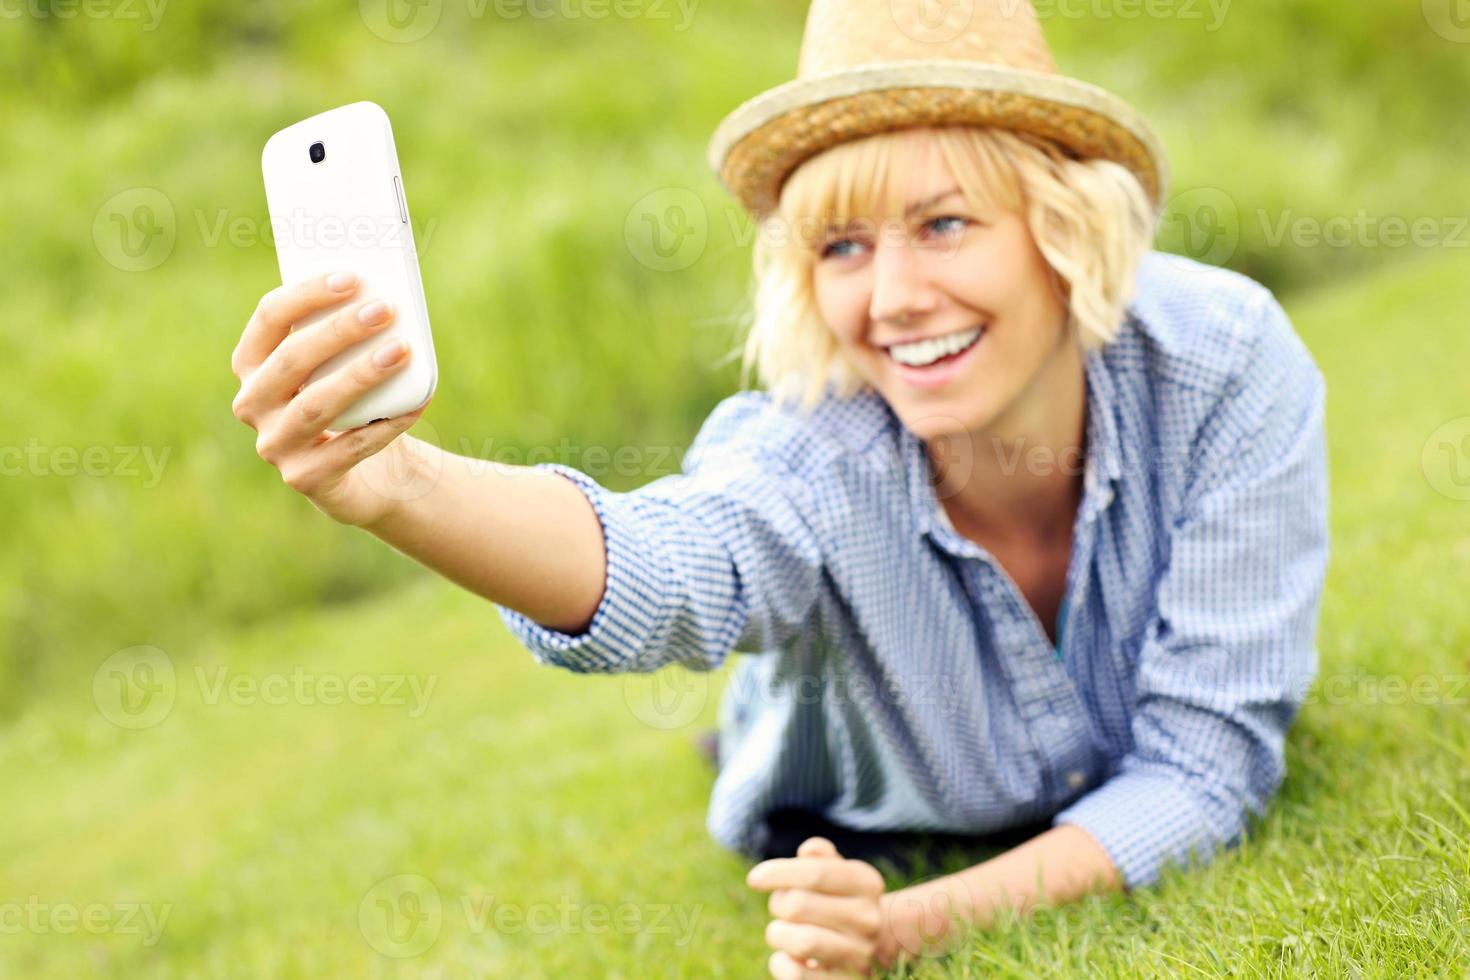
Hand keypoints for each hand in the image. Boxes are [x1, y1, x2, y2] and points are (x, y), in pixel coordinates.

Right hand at [230, 270, 434, 526]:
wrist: (366, 476)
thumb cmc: (353, 405)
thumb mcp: (342, 366)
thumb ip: (347, 334)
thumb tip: (386, 291)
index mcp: (252, 364)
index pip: (269, 319)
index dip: (307, 294)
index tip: (353, 277)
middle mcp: (252, 404)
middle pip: (292, 360)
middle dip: (339, 331)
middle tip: (385, 309)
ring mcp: (275, 445)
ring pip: (315, 405)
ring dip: (360, 374)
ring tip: (401, 350)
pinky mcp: (306, 478)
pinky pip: (350, 448)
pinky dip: (386, 424)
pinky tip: (417, 403)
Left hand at [746, 837, 888, 977]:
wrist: (874, 949)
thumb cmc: (841, 901)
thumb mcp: (838, 874)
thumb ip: (821, 858)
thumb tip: (808, 851)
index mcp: (867, 883)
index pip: (815, 873)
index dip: (777, 873)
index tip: (754, 879)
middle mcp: (869, 919)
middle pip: (798, 905)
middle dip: (778, 904)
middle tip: (783, 907)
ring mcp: (861, 956)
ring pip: (800, 942)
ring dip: (779, 934)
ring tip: (786, 932)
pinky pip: (796, 975)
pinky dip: (781, 964)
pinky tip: (787, 957)